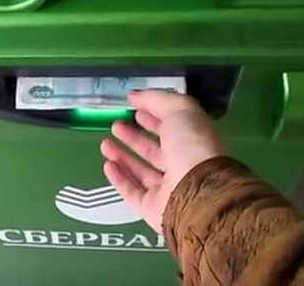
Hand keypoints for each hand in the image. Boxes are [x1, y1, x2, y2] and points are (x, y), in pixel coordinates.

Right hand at [100, 90, 226, 232]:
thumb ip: (157, 99)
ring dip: (122, 156)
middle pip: (155, 151)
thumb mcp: (180, 111)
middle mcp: (182, 166)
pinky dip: (119, 178)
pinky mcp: (152, 208)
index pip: (172, 129)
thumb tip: (135, 95)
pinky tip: (107, 164)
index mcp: (194, 143)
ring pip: (141, 171)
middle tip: (116, 125)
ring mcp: (167, 190)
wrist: (198, 195)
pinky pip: (132, 191)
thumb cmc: (193, 147)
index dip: (154, 117)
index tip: (136, 109)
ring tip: (105, 143)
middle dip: (134, 137)